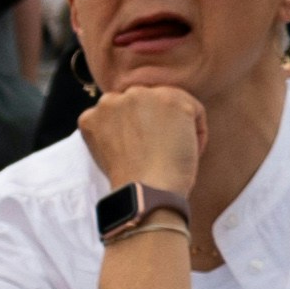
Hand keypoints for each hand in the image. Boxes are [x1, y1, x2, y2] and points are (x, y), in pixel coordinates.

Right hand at [74, 80, 205, 219]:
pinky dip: (198, 133)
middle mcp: (113, 100)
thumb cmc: (131, 183)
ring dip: (176, 123)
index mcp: (91, 116)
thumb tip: (138, 127)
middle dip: (155, 122)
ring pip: (169, 102)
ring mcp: (141, 97)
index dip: (137, 131)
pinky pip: (195, 110)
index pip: (121, 112)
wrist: (145, 192)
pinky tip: (190, 152)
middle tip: (160, 150)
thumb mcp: (108, 153)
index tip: (145, 150)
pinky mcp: (171, 100)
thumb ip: (114, 132)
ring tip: (174, 152)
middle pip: (144, 102)